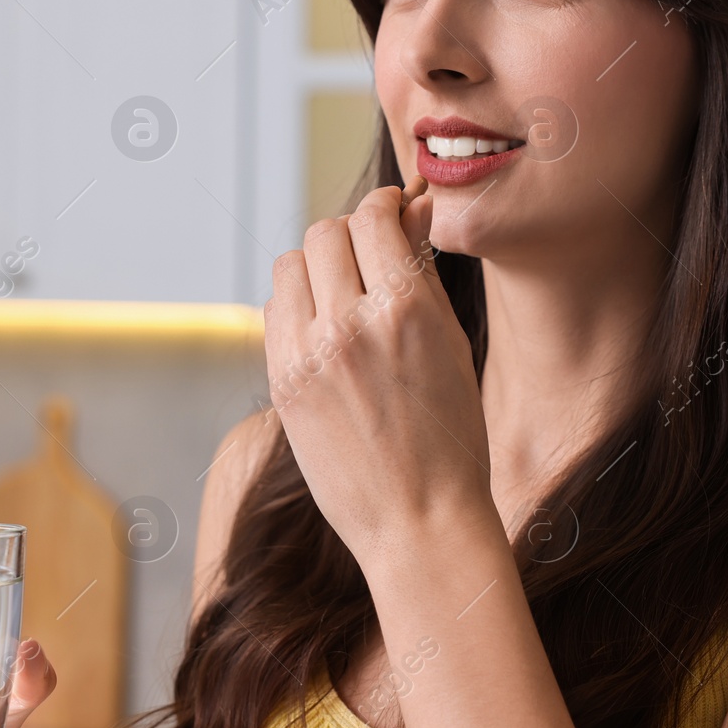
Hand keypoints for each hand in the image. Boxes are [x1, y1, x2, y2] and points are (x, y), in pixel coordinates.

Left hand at [264, 183, 494, 561]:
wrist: (420, 521)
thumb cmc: (452, 435)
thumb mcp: (453, 345)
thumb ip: (421, 274)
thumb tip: (410, 211)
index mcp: (406, 309)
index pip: (373, 217)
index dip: (383, 206)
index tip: (392, 212)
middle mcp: (350, 325)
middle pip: (325, 234)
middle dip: (349, 236)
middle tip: (369, 257)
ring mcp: (308, 355)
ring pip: (291, 266)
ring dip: (315, 268)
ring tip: (343, 294)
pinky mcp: (282, 383)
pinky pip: (274, 312)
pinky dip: (296, 307)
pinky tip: (323, 330)